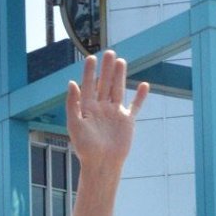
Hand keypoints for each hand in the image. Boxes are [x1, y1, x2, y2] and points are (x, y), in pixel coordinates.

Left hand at [66, 50, 148, 172]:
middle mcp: (101, 109)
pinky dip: (140, 97)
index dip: (90, 72)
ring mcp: (115, 114)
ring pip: (118, 90)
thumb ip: (73, 103)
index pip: (89, 86)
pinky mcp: (127, 122)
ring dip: (120, 76)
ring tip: (121, 61)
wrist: (101, 164)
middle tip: (109, 52)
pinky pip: (135, 106)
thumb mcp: (74, 124)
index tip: (91, 58)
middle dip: (106, 69)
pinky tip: (144, 85)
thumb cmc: (85, 148)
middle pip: (105, 84)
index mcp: (88, 110)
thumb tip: (71, 83)